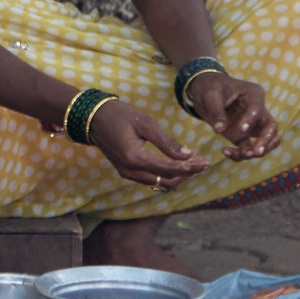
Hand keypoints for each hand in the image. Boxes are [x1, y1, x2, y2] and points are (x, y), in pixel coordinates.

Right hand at [89, 100, 208, 189]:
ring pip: (158, 183)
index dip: (189, 167)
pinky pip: (150, 179)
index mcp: (134, 158)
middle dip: (186, 173)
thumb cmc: (120, 115)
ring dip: (177, 175)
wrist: (93, 118)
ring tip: (193, 163)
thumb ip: (167, 142)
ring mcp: (126, 174)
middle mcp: (130, 171)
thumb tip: (188, 154)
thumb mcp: (146, 123)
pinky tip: (177, 166)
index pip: (168, 168)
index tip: (206, 161)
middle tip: (203, 162)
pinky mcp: (126, 172)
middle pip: (165, 180)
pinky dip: (165, 175)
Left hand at [185, 73, 280, 160]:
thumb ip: (216, 111)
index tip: (241, 129)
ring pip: (264, 141)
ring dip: (257, 151)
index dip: (251, 119)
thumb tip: (220, 130)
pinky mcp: (242, 136)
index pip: (258, 108)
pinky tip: (226, 151)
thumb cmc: (211, 87)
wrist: (204, 93)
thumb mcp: (210, 95)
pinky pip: (248, 148)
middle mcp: (258, 111)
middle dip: (266, 140)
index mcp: (253, 94)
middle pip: (271, 127)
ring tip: (243, 154)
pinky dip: (241, 154)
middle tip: (256, 151)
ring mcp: (252, 125)